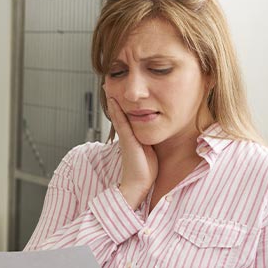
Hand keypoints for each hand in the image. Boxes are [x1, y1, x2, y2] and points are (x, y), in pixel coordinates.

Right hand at [106, 94, 156, 208]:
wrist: (138, 184)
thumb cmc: (145, 171)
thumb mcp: (150, 151)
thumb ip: (151, 140)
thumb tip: (159, 131)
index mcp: (132, 136)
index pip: (126, 116)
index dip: (122, 104)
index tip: (118, 92)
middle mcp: (127, 134)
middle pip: (120, 112)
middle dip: (115, 98)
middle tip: (109, 84)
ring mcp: (125, 136)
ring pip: (118, 114)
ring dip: (113, 100)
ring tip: (108, 86)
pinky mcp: (126, 139)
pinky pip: (121, 121)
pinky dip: (116, 110)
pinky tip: (113, 100)